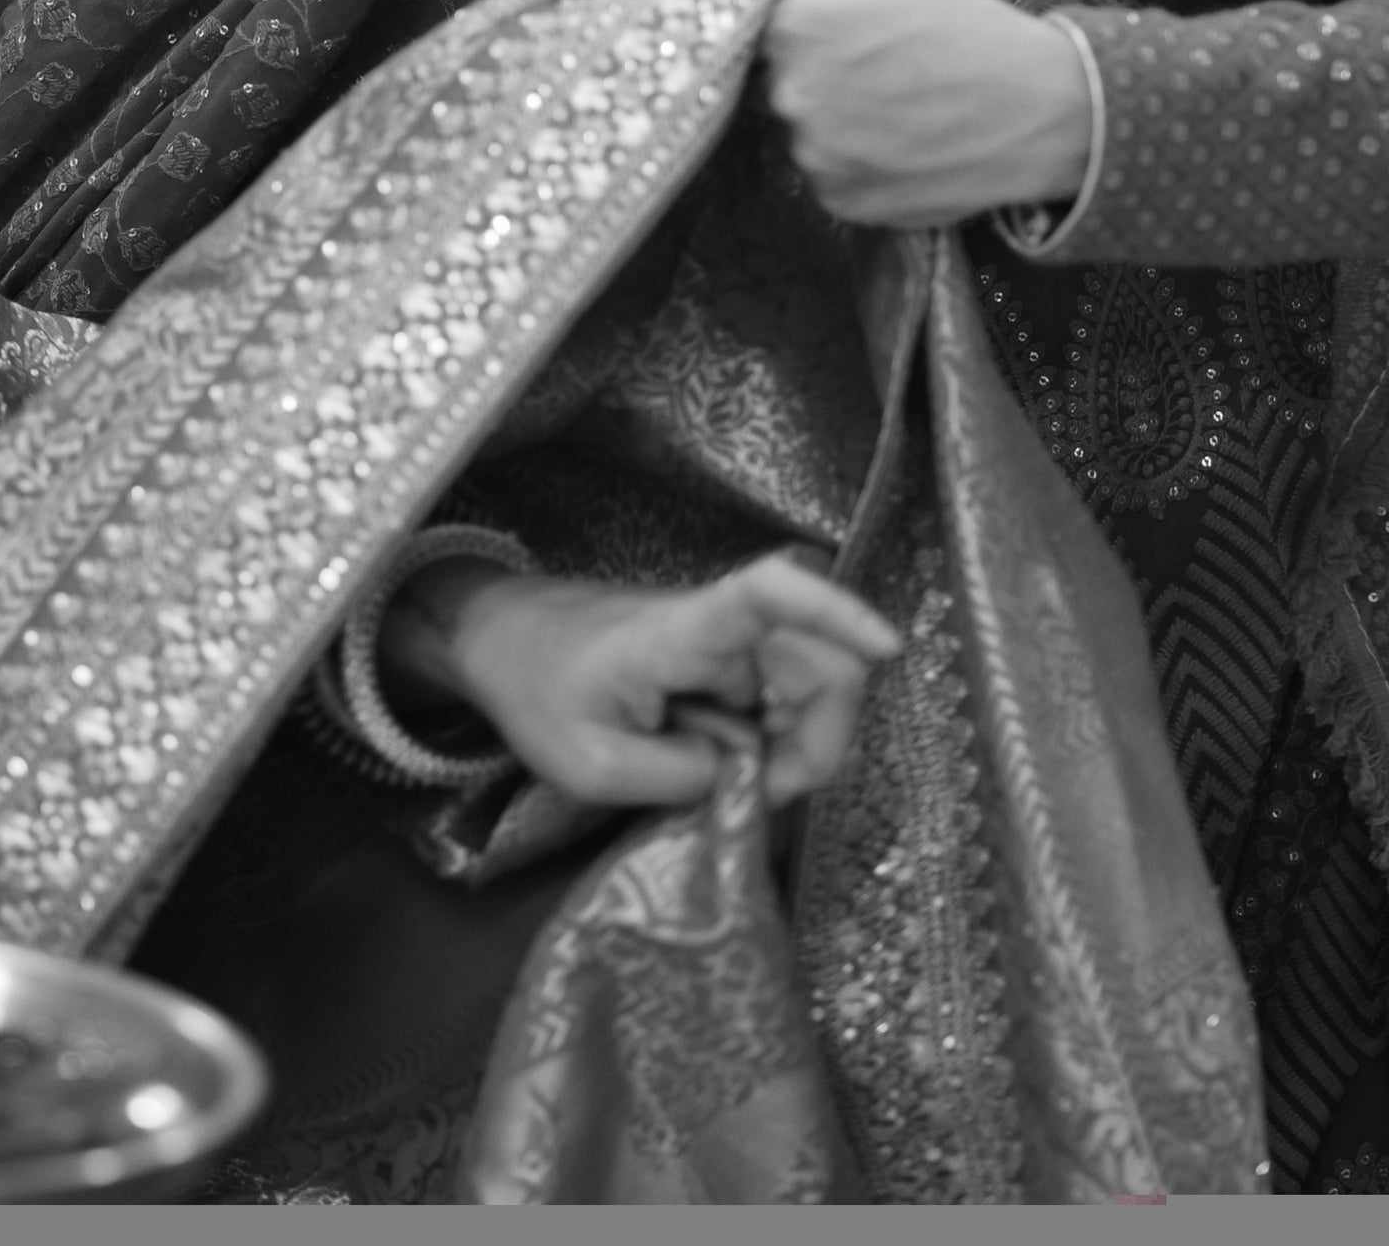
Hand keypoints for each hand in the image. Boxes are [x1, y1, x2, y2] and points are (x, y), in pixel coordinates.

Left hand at [418, 551, 902, 808]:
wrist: (499, 639)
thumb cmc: (534, 689)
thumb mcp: (590, 763)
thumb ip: (678, 777)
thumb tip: (751, 774)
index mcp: (681, 631)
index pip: (767, 591)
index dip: (837, 609)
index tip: (889, 647)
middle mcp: (720, 625)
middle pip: (822, 665)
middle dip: (818, 741)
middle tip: (760, 798)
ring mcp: (730, 642)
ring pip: (811, 691)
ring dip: (795, 748)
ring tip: (729, 785)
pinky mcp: (730, 663)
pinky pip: (782, 702)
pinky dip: (773, 743)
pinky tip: (726, 765)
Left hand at [746, 0, 1090, 227]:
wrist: (1048, 109)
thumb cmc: (973, 32)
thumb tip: (785, 14)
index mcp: (797, 30)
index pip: (755, 33)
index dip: (789, 39)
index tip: (813, 43)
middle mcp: (791, 96)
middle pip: (779, 89)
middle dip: (815, 82)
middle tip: (877, 79)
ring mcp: (815, 156)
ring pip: (806, 138)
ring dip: (837, 129)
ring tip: (903, 115)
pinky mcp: (842, 203)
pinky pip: (833, 179)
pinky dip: (860, 168)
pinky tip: (908, 150)